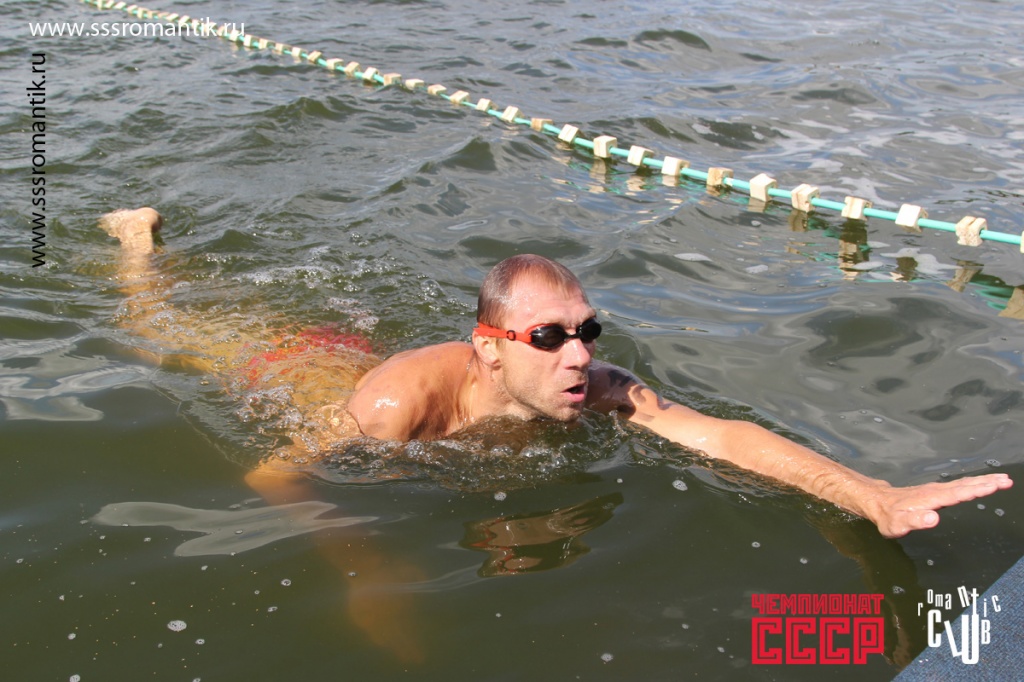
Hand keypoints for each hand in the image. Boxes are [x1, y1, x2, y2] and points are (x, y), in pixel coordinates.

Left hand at [870, 473, 1012, 537]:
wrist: (876, 502)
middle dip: (986, 482)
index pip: (957, 493)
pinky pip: (958, 485)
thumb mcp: (897, 524)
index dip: (975, 490)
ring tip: (1002, 479)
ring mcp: (936, 490)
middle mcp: (935, 491)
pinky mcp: (935, 491)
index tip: (994, 485)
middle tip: (1007, 480)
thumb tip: (933, 518)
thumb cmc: (887, 516)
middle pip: (964, 485)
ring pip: (963, 483)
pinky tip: (981, 483)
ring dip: (983, 481)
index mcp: (930, 499)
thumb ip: (914, 521)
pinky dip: (973, 483)